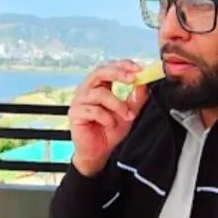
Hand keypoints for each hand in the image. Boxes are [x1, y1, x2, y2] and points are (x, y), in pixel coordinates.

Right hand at [68, 61, 149, 175]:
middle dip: (118, 73)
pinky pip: (94, 110)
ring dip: (117, 104)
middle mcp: (87, 90)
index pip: (109, 68)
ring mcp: (79, 101)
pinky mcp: (75, 113)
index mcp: (99, 86)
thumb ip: (136, 99)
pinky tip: (110, 125)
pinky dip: (106, 118)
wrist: (98, 152)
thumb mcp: (128, 113)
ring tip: (127, 116)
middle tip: (133, 79)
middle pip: (99, 72)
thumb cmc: (109, 131)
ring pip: (100, 93)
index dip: (123, 65)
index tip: (139, 69)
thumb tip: (143, 83)